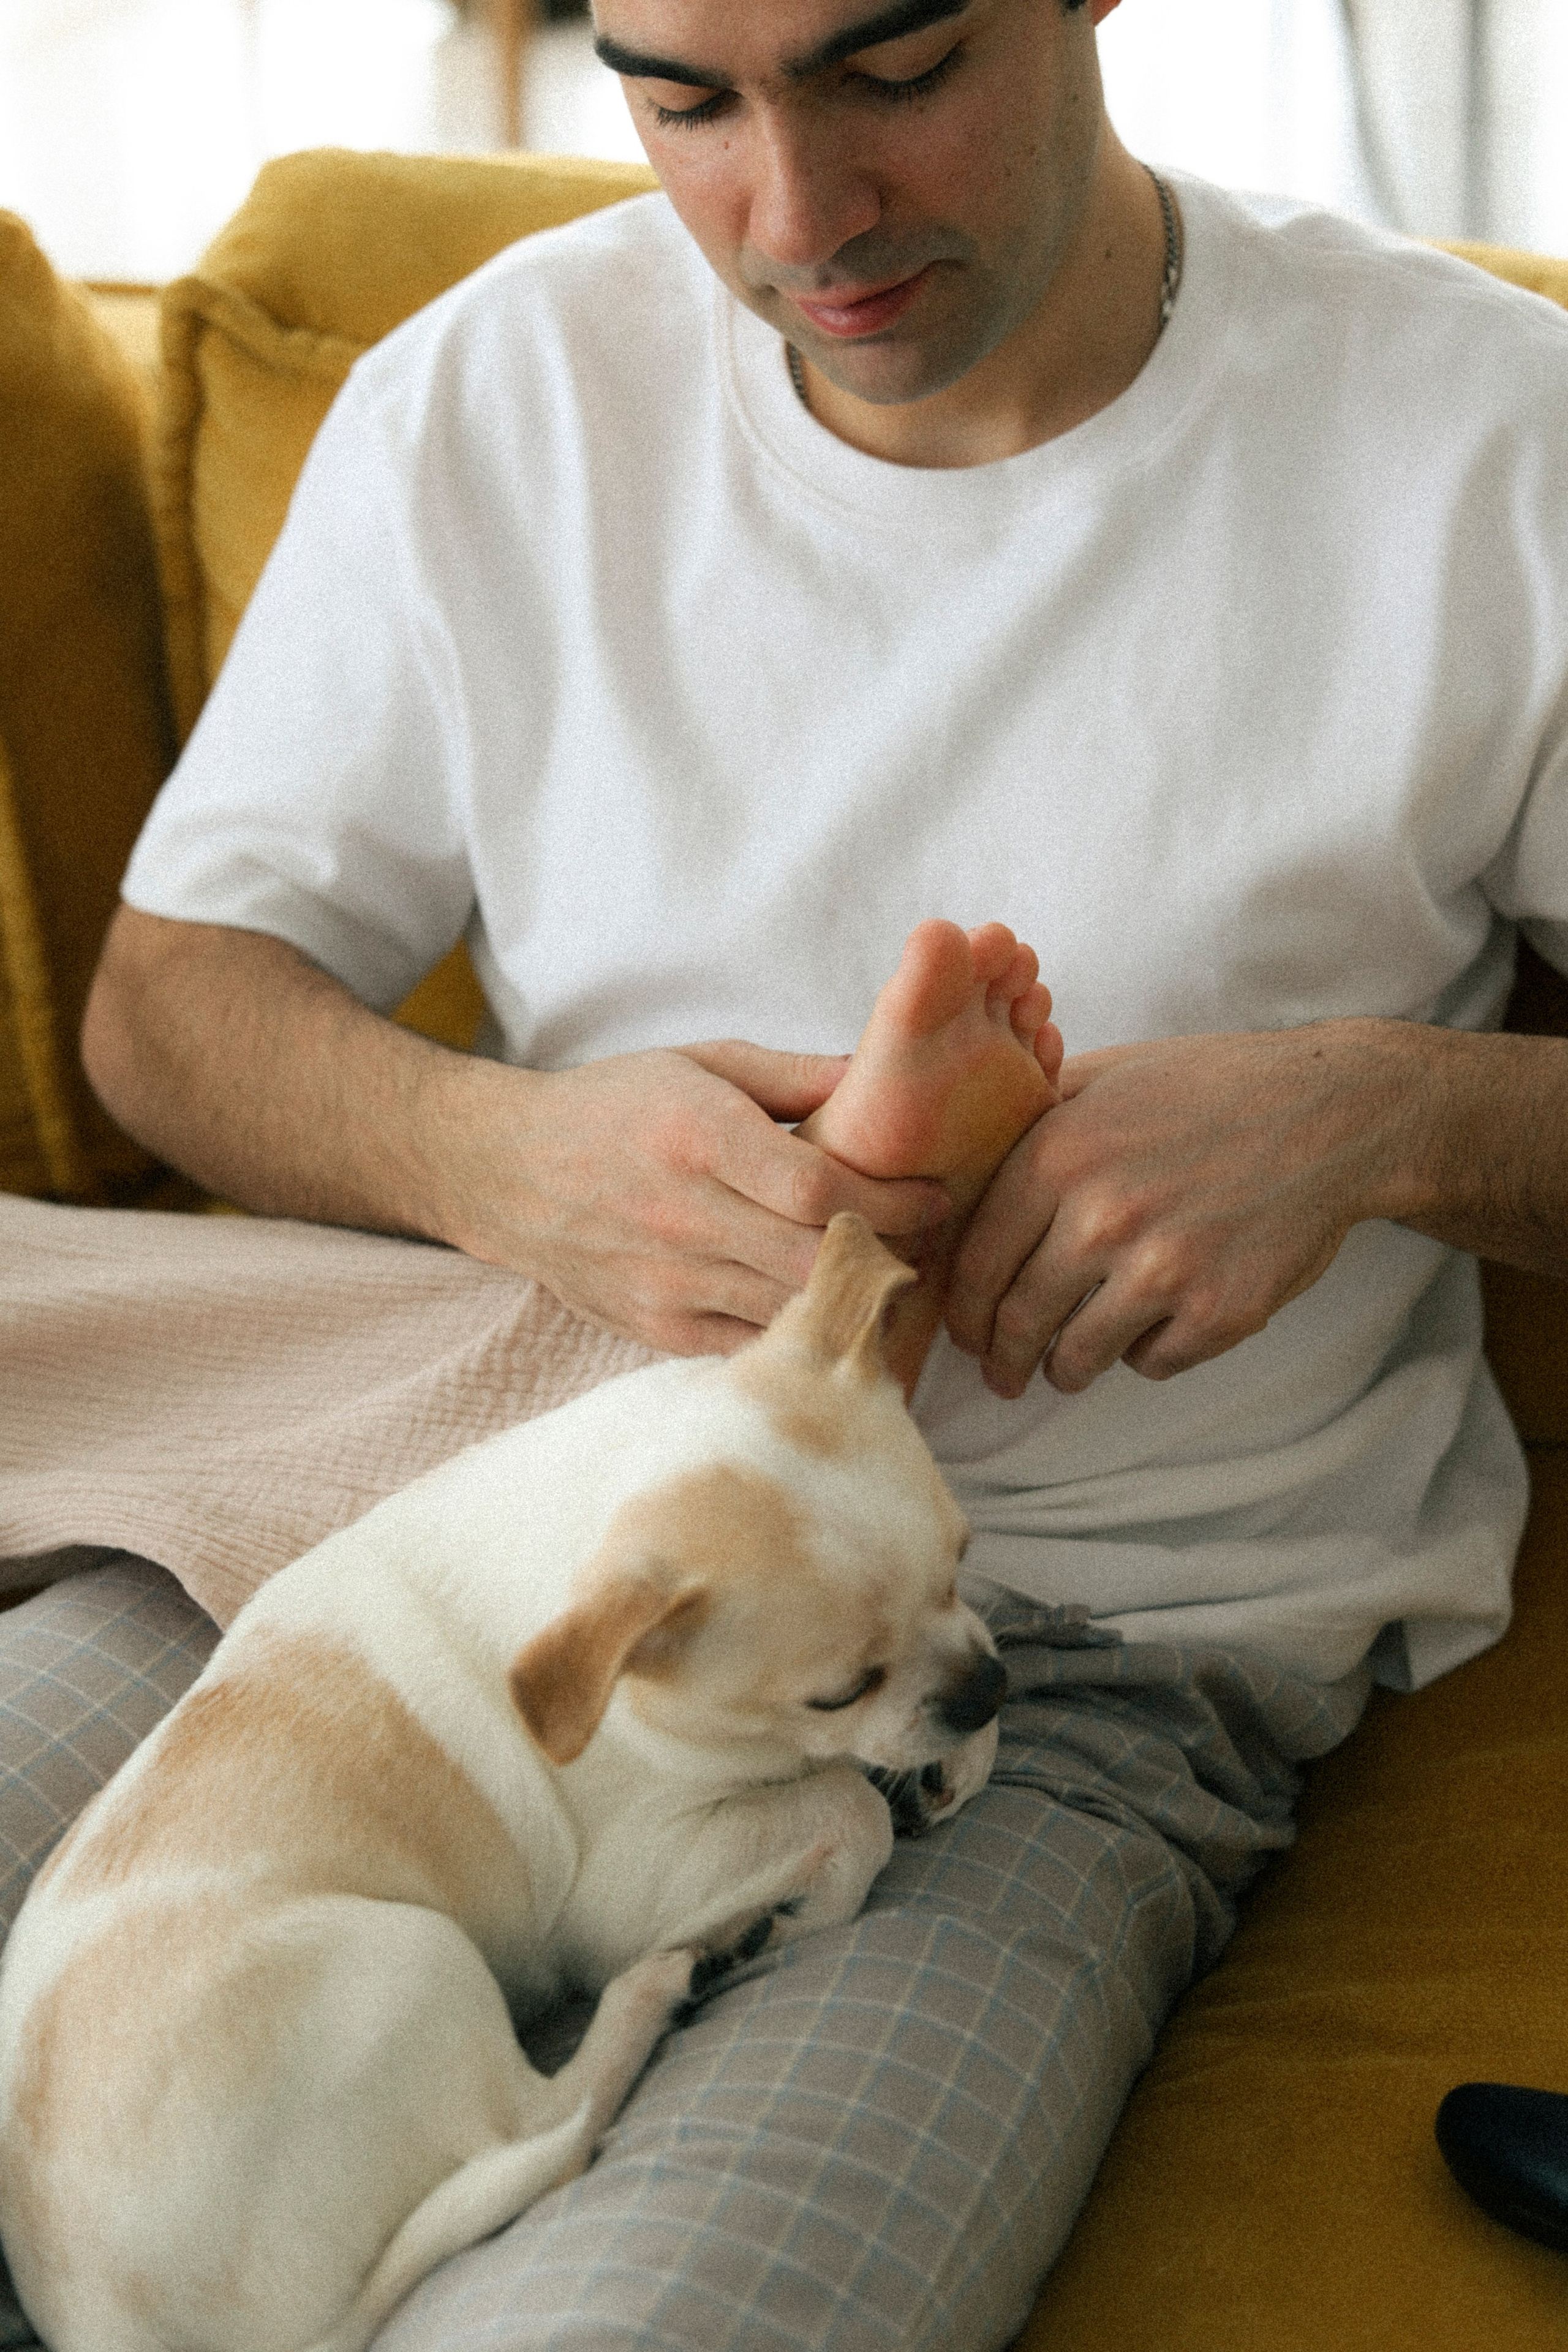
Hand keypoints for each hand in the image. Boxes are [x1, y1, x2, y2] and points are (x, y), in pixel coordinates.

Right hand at [449, 1039, 949, 1355]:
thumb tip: (884, 1077)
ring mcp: (668, 1282)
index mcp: (699, 1138)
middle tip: (928, 1242)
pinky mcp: (657, 1328)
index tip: (934, 1197)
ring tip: (890, 1277)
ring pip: (789, 1313)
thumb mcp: (701, 1062)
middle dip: (889, 1255)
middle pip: (815, 1261)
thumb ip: (795, 1074)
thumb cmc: (613, 1106)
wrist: (503, 1171)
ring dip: (851, 1302)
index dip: (892, 1202)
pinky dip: (796, 1334)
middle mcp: (684, 1217)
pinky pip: (750, 1347)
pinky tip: (826, 1313)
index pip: (819, 1191)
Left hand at [944, 1022, 1416, 1396]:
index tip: (964, 1330)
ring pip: (1077, 1357)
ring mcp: (1164, 1270)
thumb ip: (1033, 1118)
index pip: (976, 1262)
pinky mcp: (1221, 1311)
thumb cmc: (1213, 1088)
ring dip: (1063, 1372)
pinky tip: (1151, 1332)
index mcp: (1059, 1155)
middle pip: (1017, 1321)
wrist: (1334, 1113)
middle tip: (1000, 1374)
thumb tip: (965, 1170)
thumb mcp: (1108, 1077)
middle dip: (1000, 1361)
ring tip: (1064, 1370)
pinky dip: (1144, 1356)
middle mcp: (1103, 1216)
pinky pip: (1151, 1364)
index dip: (961, 1310)